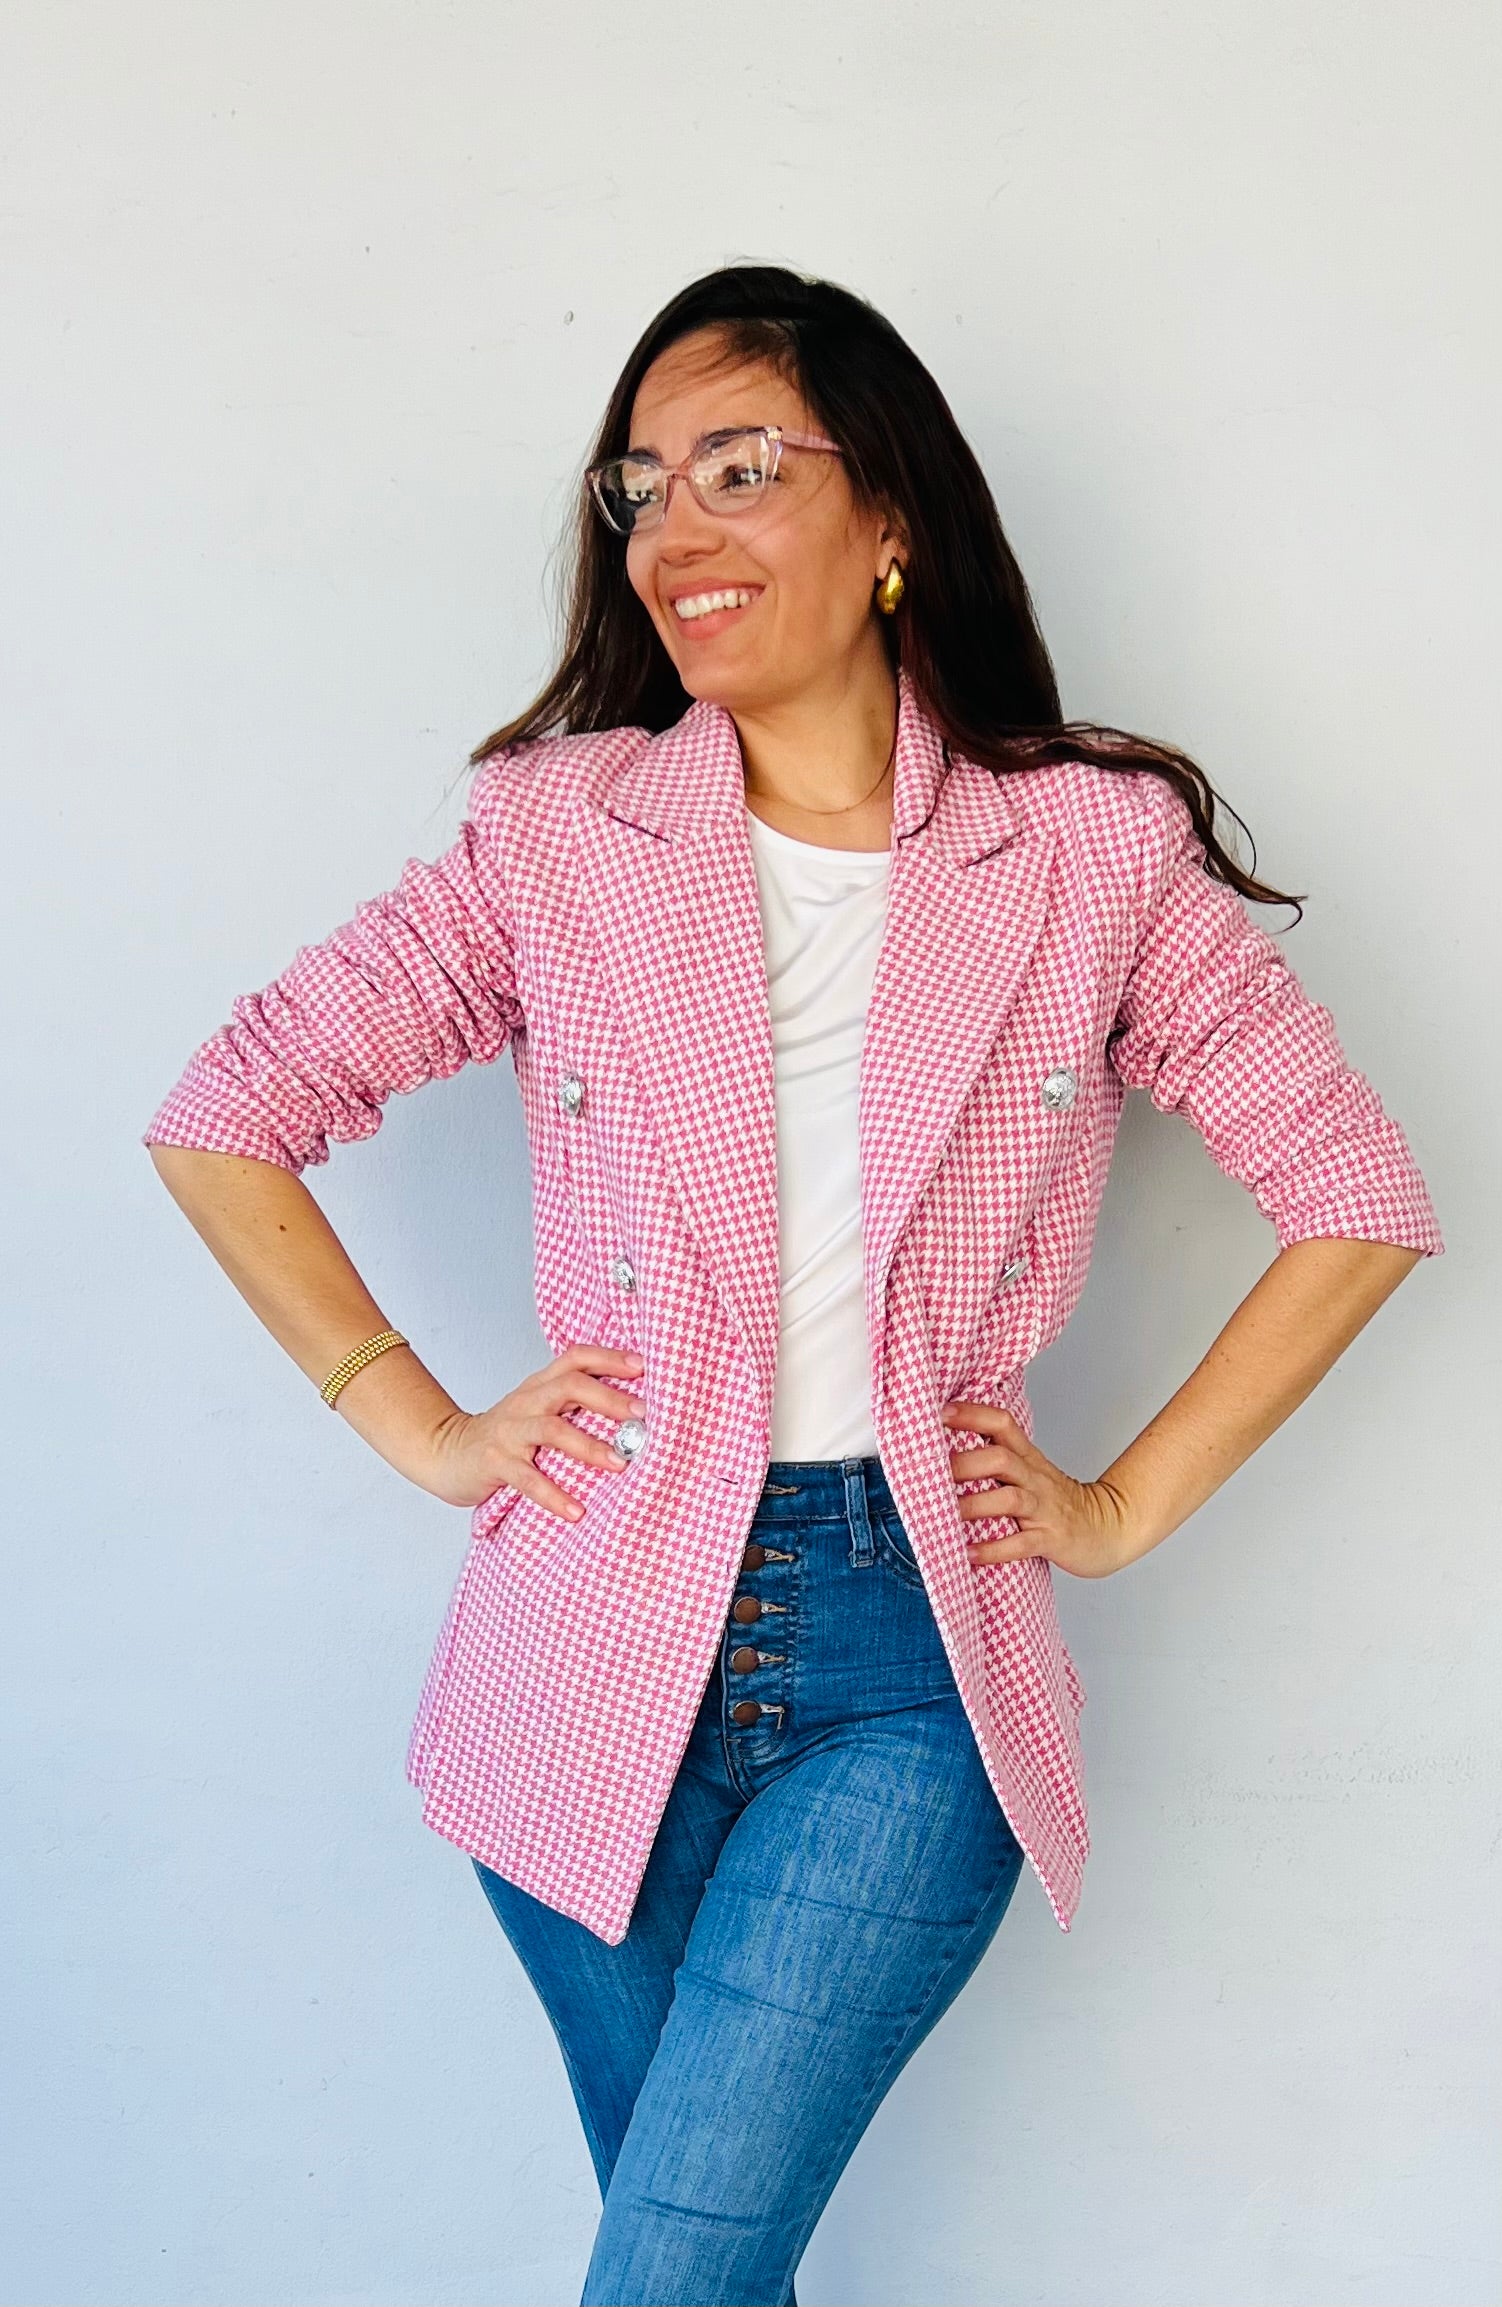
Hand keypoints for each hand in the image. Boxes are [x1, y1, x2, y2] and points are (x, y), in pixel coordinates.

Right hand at [425, 1343, 647, 1522]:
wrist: (445, 1452)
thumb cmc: (505, 1435)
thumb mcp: (537, 1409)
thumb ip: (573, 1405)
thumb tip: (634, 1414)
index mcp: (540, 1385)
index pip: (576, 1357)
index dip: (610, 1358)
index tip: (644, 1367)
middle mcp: (526, 1401)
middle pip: (570, 1386)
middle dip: (610, 1400)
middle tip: (644, 1417)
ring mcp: (509, 1431)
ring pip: (552, 1430)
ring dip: (588, 1446)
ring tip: (619, 1464)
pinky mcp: (494, 1462)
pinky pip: (527, 1478)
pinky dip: (554, 1494)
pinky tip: (576, 1510)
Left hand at [939, 1399, 1136, 1578]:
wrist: (1108, 1528)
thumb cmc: (1059, 1502)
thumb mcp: (1031, 1472)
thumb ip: (997, 1459)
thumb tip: (946, 1452)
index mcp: (1028, 1458)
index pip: (1002, 1424)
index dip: (972, 1414)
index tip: (940, 1413)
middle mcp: (1035, 1478)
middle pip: (1001, 1459)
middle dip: (965, 1464)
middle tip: (932, 1472)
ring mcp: (1044, 1509)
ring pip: (1009, 1499)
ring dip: (973, 1506)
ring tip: (944, 1515)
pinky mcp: (1052, 1539)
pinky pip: (1021, 1544)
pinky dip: (994, 1549)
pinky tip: (969, 1554)